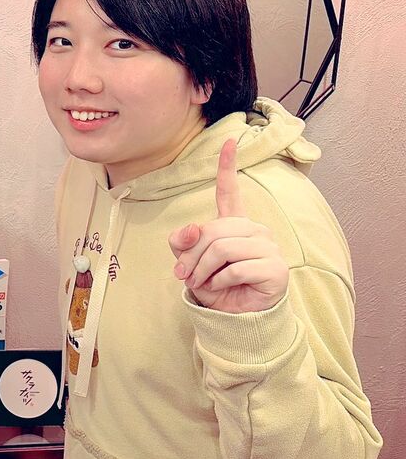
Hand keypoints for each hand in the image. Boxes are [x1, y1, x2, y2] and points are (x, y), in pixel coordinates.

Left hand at [168, 139, 287, 313]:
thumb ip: (182, 242)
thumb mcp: (188, 262)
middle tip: (183, 274)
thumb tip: (190, 230)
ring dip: (202, 270)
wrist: (234, 316)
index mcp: (233, 224)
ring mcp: (268, 247)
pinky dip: (218, 281)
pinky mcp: (275, 268)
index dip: (227, 167)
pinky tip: (220, 288)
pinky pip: (234, 268)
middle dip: (191, 254)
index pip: (229, 192)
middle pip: (213, 230)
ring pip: (222, 247)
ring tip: (201, 282)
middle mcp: (254, 230)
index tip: (228, 141)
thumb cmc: (213, 285)